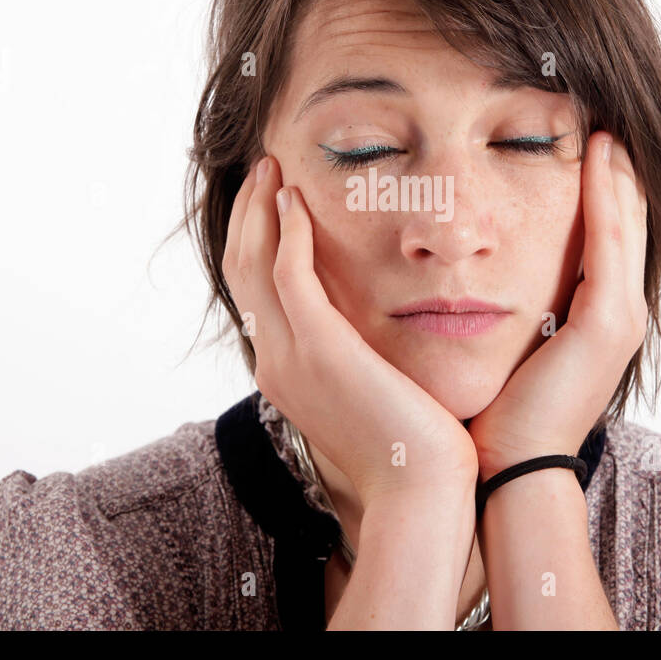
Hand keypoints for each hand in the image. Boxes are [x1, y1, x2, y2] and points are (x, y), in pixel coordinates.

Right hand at [223, 154, 478, 508]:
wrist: (419, 491)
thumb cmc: (410, 447)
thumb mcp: (370, 394)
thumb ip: (357, 359)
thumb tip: (369, 334)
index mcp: (284, 372)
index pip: (253, 292)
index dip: (255, 240)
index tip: (271, 201)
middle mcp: (275, 361)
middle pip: (241, 270)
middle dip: (248, 214)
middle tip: (264, 169)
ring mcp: (290, 355)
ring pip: (254, 264)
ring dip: (260, 209)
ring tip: (272, 169)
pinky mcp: (320, 346)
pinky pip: (289, 272)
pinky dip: (286, 230)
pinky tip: (296, 198)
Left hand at [466, 130, 648, 479]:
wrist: (509, 466)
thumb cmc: (499, 411)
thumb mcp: (509, 345)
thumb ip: (508, 306)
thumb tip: (473, 274)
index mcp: (597, 316)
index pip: (605, 236)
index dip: (599, 189)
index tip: (579, 141)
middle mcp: (620, 311)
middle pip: (625, 222)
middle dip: (614, 171)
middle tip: (600, 119)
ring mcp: (621, 316)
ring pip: (626, 224)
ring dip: (615, 172)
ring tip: (603, 125)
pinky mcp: (608, 323)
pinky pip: (610, 243)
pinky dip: (605, 197)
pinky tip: (595, 156)